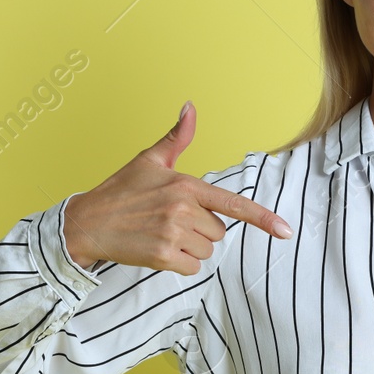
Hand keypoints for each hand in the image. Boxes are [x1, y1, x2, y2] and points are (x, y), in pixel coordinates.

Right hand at [62, 100, 291, 274]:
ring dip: (190, 248)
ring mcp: (172, 233)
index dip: (263, 218)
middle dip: (200, 230)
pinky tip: (157, 250)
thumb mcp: (149, 160)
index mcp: (186, 185)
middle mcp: (182, 209)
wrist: (87, 223)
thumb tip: (190, 106)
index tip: (286, 231)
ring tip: (161, 234)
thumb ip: (176, 137)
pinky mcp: (162, 256)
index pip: (232, 203)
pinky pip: (191, 268)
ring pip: (206, 251)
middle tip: (169, 220)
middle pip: (218, 232)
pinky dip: (179, 264)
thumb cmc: (120, 191)